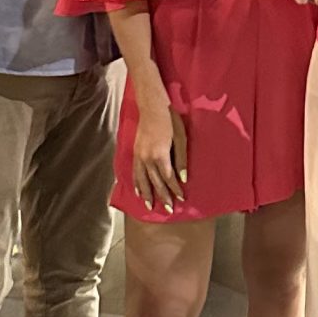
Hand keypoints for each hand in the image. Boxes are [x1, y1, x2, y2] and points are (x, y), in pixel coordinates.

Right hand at [132, 92, 187, 213]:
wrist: (152, 106)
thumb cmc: (171, 120)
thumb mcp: (181, 138)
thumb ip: (181, 159)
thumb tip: (183, 179)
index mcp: (160, 155)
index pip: (168, 178)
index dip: (174, 189)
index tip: (181, 200)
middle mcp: (147, 158)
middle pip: (155, 182)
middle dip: (162, 196)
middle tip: (168, 210)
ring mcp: (139, 156)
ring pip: (142, 180)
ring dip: (147, 194)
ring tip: (150, 206)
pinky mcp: (135, 152)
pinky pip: (134, 172)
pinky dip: (136, 183)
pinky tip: (137, 191)